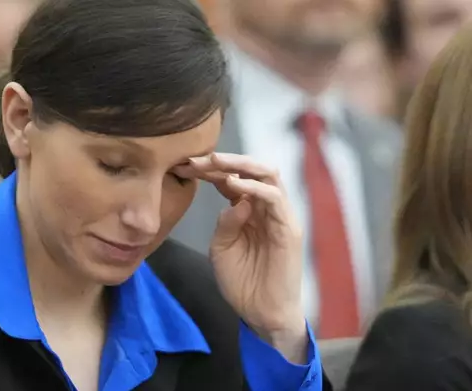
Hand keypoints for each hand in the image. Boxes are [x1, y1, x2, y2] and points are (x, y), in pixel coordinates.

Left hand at [177, 153, 306, 361]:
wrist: (261, 313)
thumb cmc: (242, 281)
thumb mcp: (222, 248)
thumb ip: (225, 222)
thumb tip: (233, 198)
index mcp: (248, 210)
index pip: (231, 179)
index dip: (208, 170)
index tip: (183, 166)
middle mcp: (265, 207)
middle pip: (251, 170)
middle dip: (224, 160)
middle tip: (198, 158)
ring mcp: (280, 215)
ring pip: (267, 175)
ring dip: (241, 165)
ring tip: (215, 161)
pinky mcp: (289, 228)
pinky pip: (274, 198)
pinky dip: (254, 188)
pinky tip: (233, 186)